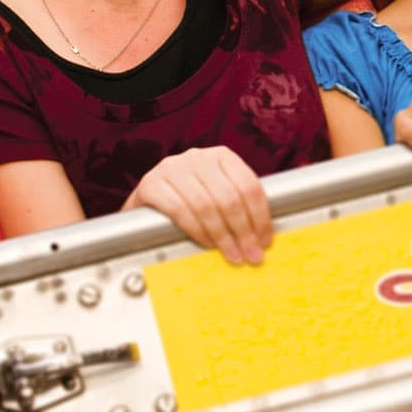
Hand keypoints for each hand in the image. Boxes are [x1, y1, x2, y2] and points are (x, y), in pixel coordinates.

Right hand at [122, 146, 271, 265]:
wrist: (146, 204)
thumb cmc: (188, 201)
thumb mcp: (217, 194)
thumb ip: (239, 207)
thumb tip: (263, 238)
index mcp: (222, 156)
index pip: (249, 185)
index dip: (261, 217)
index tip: (265, 242)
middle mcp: (198, 157)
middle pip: (230, 197)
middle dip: (244, 231)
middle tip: (251, 255)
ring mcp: (172, 168)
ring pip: (206, 206)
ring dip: (222, 236)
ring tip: (232, 254)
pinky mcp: (151, 183)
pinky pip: (180, 211)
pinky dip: (197, 231)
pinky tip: (206, 244)